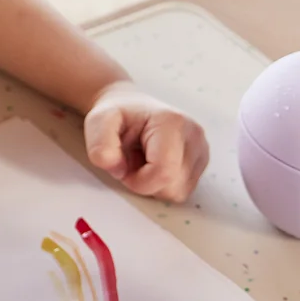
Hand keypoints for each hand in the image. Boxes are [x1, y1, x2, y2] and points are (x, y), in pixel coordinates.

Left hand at [83, 82, 209, 202]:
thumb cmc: (116, 116)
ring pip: (179, 192)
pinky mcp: (201, 161)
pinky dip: (164, 185)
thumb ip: (101, 146)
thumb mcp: (98, 122)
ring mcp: (201, 149)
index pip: (164, 173)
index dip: (138, 181)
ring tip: (144, 162)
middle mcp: (194, 136)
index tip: (124, 167)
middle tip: (133, 163)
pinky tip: (154, 166)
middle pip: (174, 188)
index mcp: (172, 123)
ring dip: (155, 186)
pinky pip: (182, 190)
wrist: (130, 108)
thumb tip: (119, 169)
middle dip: (146, 184)